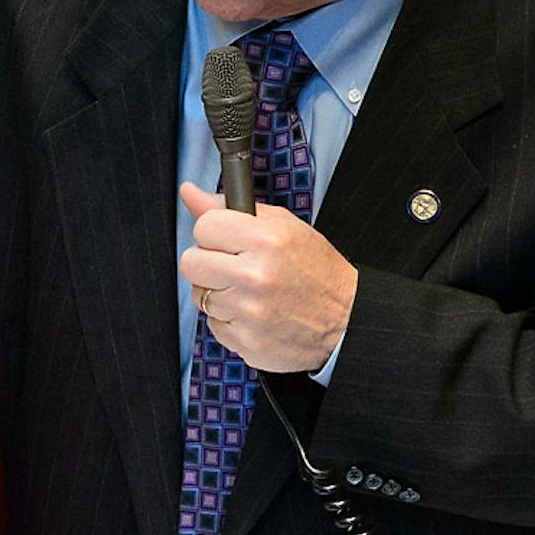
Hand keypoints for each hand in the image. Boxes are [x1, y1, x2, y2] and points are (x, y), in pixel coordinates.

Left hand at [178, 182, 356, 372]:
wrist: (345, 320)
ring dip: (219, 294)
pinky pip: (214, 325)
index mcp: (266, 240)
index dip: (214, 233)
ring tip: (250, 292)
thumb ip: (231, 208)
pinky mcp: (246, 341)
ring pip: (200, 296)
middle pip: (191, 263)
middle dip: (207, 263)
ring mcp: (249, 312)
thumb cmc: (316, 271)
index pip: (203, 227)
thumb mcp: (283, 226)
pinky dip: (230, 320)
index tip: (227, 240)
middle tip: (232, 267)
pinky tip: (254, 314)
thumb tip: (189, 193)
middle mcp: (255, 276)